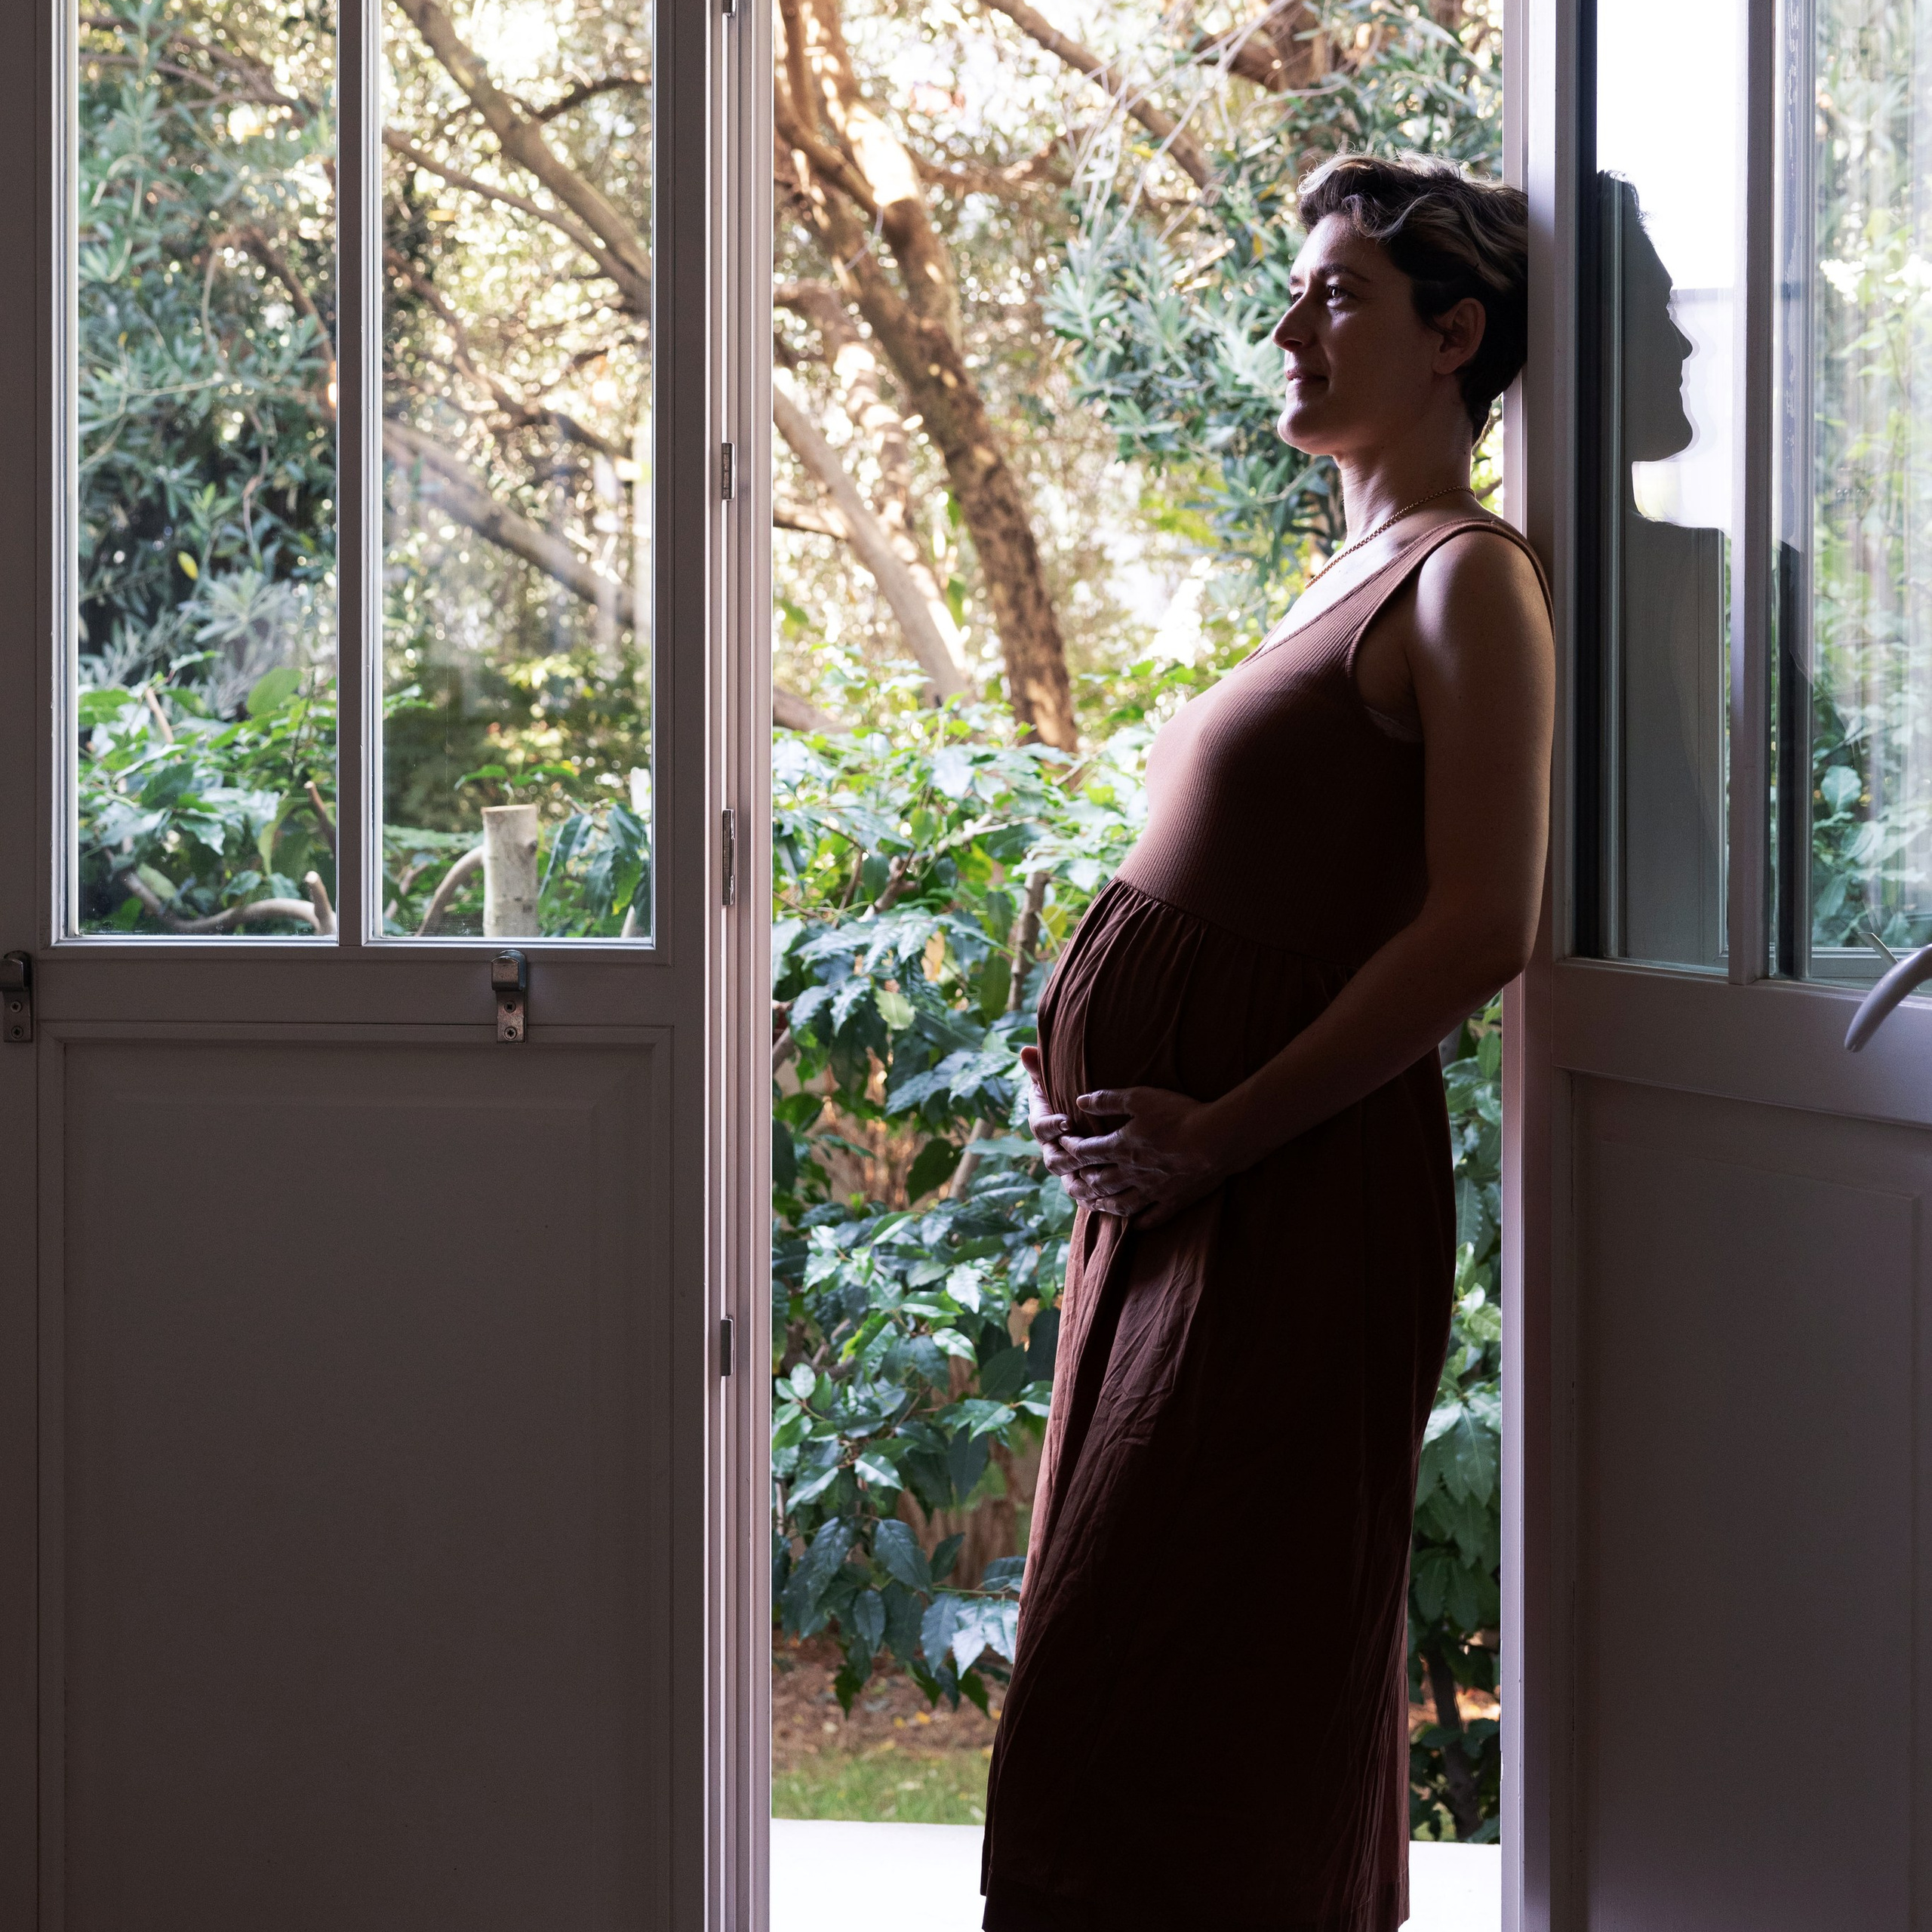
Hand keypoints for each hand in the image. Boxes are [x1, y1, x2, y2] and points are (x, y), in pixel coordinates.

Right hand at [1020, 1045, 1109, 1200]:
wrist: (1087, 1116)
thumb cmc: (1069, 1093)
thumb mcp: (1055, 1079)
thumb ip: (1040, 1068)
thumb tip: (1025, 1051)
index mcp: (1043, 1125)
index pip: (1040, 1128)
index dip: (1052, 1126)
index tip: (1067, 1121)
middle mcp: (1052, 1149)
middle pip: (1054, 1160)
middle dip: (1069, 1157)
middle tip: (1086, 1151)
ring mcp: (1068, 1168)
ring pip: (1069, 1183)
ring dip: (1081, 1184)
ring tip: (1097, 1179)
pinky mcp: (1083, 1181)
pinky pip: (1085, 1196)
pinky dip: (1093, 1200)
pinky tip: (1106, 1200)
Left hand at [1054, 1084, 1235, 1227]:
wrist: (1217, 1139)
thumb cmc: (1178, 1114)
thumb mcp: (1140, 1097)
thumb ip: (1108, 1100)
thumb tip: (1079, 1100)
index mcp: (1120, 1148)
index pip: (1084, 1153)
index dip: (1070, 1148)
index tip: (1064, 1144)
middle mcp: (1131, 1173)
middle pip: (1098, 1182)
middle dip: (1082, 1180)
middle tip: (1074, 1179)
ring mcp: (1153, 1190)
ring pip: (1120, 1205)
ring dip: (1103, 1205)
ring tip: (1095, 1204)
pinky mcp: (1174, 1200)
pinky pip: (1153, 1217)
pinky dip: (1141, 1222)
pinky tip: (1136, 1224)